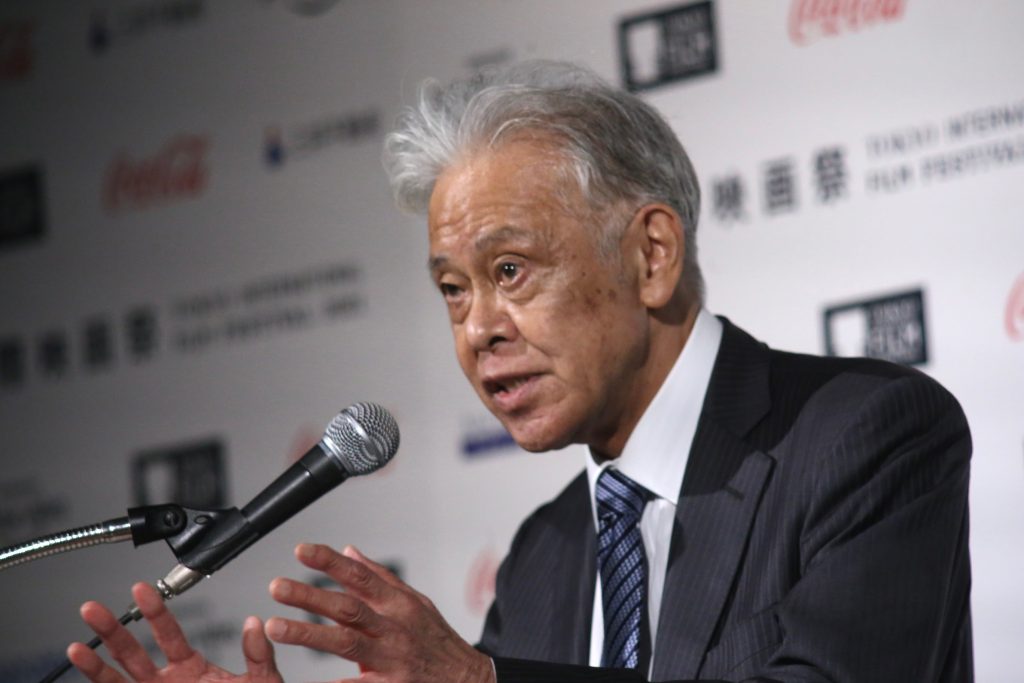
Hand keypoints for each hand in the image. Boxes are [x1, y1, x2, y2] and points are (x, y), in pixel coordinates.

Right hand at [69, 582, 281, 682]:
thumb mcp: (262, 680)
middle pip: (131, 652)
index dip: (154, 612)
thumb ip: (257, 654)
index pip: (168, 633)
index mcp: (190, 667)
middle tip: (91, 607)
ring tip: (77, 646)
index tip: (140, 589)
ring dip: (95, 665)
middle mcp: (165, 682)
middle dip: (112, 630)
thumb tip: (253, 623)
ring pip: (116, 681)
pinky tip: (86, 677)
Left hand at [265, 543, 494, 682]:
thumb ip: (380, 578)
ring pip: (345, 643)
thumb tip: (349, 552)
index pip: (359, 576)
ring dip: (308, 634)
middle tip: (277, 587)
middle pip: (347, 607)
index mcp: (398, 603)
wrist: (469, 680)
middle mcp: (394, 627)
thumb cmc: (437, 639)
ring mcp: (392, 658)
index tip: (301, 550)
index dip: (329, 562)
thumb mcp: (416, 602)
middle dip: (309, 596)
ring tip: (276, 627)